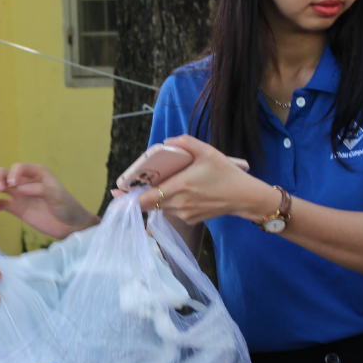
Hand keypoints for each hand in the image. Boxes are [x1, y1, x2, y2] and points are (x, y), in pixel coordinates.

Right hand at [0, 163, 97, 238]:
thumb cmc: (68, 207)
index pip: (18, 167)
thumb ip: (40, 190)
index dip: (13, 173)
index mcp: (37, 173)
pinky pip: (1, 203)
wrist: (70, 226)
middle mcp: (26, 181)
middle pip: (4, 174)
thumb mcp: (57, 196)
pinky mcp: (17, 208)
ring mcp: (20, 195)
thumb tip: (20, 188)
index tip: (14, 184)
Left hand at [138, 135, 269, 225]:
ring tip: (163, 186)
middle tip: (131, 187)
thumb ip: (186, 142)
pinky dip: (172, 203)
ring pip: (161, 207)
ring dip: (157, 199)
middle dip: (138, 196)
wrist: (245, 198)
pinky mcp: (190, 220)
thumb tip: (167, 142)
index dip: (129, 197)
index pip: (146, 198)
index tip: (117, 192)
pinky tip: (183, 193)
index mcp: (180, 186)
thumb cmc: (227, 174)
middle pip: (149, 204)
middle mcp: (179, 203)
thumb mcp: (209, 151)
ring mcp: (184, 214)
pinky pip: (173, 211)